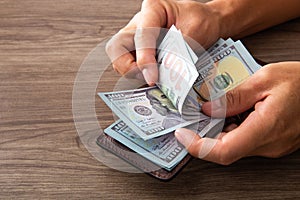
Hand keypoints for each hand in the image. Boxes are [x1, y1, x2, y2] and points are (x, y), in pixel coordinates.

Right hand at [106, 0, 221, 84]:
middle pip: (116, 46)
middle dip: (127, 66)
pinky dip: (138, 75)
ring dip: (132, 72)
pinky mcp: (139, 51)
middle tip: (146, 77)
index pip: (142, 36)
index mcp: (153, 9)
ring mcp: (136, 38)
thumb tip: (165, 71)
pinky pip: (129, 65)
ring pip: (119, 58)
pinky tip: (153, 77)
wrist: (206, 22)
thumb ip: (178, 50)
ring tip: (153, 77)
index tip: (152, 77)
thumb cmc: (201, 20)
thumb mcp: (196, 30)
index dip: (144, 58)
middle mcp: (139, 23)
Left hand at [175, 62, 299, 164]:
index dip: (198, 147)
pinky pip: (244, 141)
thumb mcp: (264, 78)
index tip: (183, 135)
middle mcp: (268, 143)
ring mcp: (271, 146)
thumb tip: (208, 108)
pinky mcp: (271, 142)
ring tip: (215, 109)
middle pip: (224, 149)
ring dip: (218, 129)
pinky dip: (231, 128)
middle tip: (193, 116)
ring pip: (233, 145)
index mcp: (266, 127)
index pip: (224, 151)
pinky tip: (232, 112)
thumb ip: (233, 96)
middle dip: (204, 134)